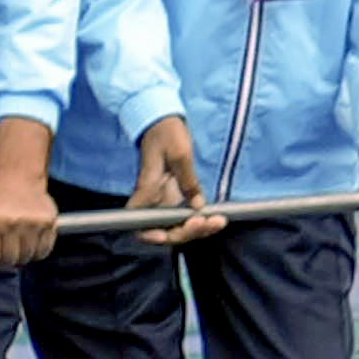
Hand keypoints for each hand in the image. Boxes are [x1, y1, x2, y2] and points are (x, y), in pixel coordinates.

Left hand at [0, 158, 59, 271]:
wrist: (17, 175)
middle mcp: (11, 221)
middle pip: (8, 261)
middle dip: (3, 256)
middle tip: (1, 242)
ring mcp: (32, 222)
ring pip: (27, 258)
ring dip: (20, 254)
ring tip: (14, 238)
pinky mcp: (49, 222)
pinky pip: (43, 252)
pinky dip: (36, 251)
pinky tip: (29, 238)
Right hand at [126, 117, 222, 243]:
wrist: (163, 122)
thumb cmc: (166, 134)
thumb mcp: (179, 153)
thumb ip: (188, 181)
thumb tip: (198, 206)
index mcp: (147, 191)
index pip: (140, 223)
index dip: (150, 235)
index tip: (165, 236)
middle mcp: (153, 201)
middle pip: (165, 230)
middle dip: (188, 232)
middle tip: (209, 222)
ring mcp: (165, 201)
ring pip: (178, 226)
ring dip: (198, 229)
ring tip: (218, 222)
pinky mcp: (176, 197)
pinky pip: (187, 216)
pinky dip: (201, 220)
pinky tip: (217, 218)